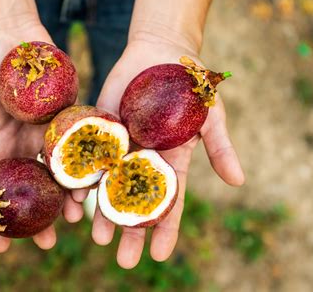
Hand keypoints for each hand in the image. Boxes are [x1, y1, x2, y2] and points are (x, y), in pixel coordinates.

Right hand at [0, 26, 83, 251]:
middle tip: (47, 243)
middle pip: (33, 188)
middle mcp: (25, 146)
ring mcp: (48, 134)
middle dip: (39, 216)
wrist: (12, 36)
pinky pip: (79, 145)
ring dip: (66, 196)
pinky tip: (95, 178)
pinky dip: (86, 163)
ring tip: (75, 216)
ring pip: (60, 172)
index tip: (1, 248)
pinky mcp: (68, 118)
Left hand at [83, 35, 244, 268]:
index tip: (159, 255)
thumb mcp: (211, 115)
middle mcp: (142, 161)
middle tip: (123, 260)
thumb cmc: (191, 84)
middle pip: (136, 202)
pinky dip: (81, 176)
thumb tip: (239, 182)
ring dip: (102, 212)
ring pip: (109, 186)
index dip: (166, 229)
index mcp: (170, 163)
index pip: (169, 202)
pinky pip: (88, 156)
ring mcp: (119, 147)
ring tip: (96, 236)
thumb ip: (220, 147)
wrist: (159, 53)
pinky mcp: (98, 129)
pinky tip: (74, 196)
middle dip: (130, 230)